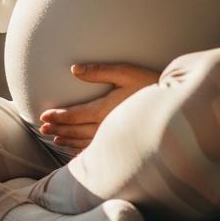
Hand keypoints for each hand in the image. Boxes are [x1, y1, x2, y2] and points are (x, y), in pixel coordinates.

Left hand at [37, 62, 160, 149]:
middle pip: (77, 130)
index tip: (44, 116)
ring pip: (85, 142)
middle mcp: (108, 127)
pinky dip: (84, 150)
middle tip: (43, 128)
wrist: (176, 106)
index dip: (58, 117)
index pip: (76, 115)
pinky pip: (98, 150)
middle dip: (59, 129)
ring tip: (54, 139)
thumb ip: (99, 71)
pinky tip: (76, 150)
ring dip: (68, 140)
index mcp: (106, 110)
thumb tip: (74, 70)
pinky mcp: (123, 142)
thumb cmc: (150, 84)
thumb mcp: (126, 72)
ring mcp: (115, 137)